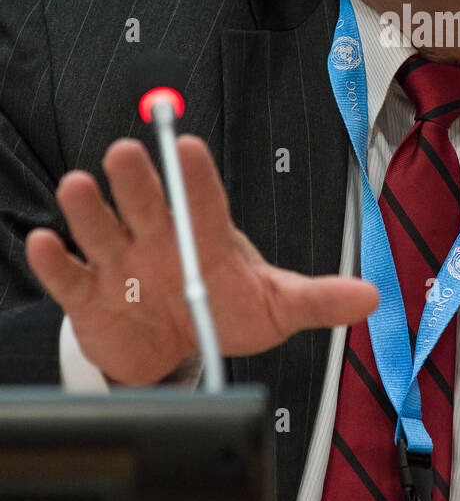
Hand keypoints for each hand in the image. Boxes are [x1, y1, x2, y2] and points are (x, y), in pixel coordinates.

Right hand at [25, 136, 377, 384]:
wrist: (180, 353)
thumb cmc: (225, 312)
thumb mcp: (277, 306)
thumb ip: (319, 298)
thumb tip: (371, 295)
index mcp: (206, 233)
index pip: (203, 198)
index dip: (196, 175)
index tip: (190, 147)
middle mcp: (158, 237)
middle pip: (146, 201)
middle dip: (138, 178)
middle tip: (129, 152)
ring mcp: (121, 263)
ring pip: (101, 228)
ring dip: (89, 209)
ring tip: (80, 186)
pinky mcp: (89, 296)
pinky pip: (69, 275)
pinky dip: (55, 259)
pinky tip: (46, 241)